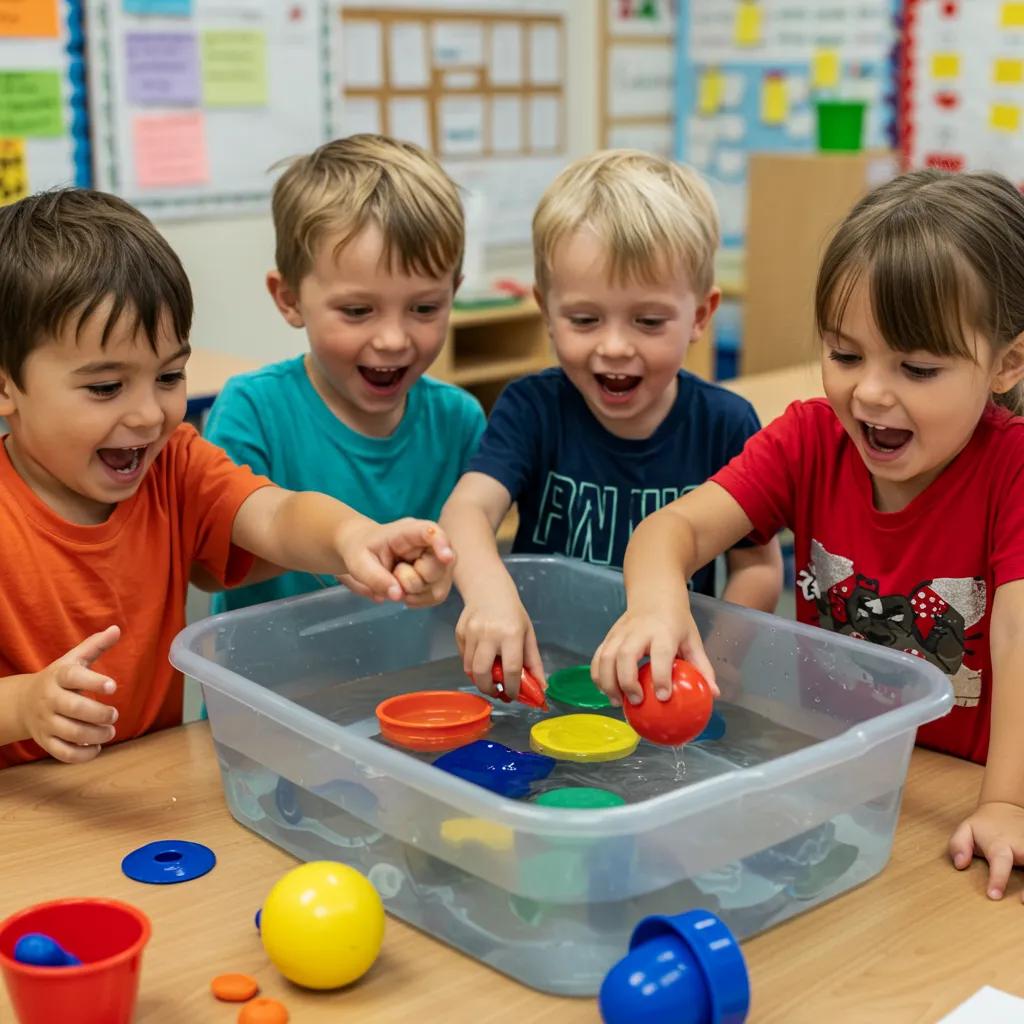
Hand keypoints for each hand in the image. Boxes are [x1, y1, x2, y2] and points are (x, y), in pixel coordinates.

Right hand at [16, 626, 120, 763]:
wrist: (24, 703)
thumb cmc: (59, 679)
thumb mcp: (73, 660)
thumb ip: (95, 646)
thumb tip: (117, 629)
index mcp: (58, 677)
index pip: (73, 677)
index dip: (94, 682)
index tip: (113, 687)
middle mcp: (50, 700)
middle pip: (74, 709)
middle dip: (99, 714)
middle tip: (114, 714)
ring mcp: (46, 722)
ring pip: (70, 733)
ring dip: (95, 735)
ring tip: (110, 731)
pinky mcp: (45, 741)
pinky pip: (62, 753)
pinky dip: (82, 755)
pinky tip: (96, 748)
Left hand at [335, 518, 454, 605]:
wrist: (364, 551)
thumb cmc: (361, 551)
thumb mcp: (358, 563)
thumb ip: (375, 578)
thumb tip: (398, 595)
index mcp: (408, 531)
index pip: (430, 532)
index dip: (441, 543)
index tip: (446, 557)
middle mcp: (429, 544)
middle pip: (437, 568)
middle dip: (412, 580)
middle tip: (393, 573)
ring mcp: (437, 561)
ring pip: (438, 586)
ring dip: (414, 592)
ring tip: (396, 582)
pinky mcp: (438, 578)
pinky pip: (437, 596)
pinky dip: (418, 599)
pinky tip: (404, 592)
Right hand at [455, 581, 544, 696]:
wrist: (488, 589)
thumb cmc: (512, 613)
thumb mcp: (528, 634)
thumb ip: (534, 662)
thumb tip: (541, 688)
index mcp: (511, 633)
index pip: (511, 669)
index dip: (513, 688)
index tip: (513, 695)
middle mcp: (489, 633)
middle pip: (483, 673)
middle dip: (489, 689)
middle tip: (496, 692)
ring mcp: (471, 633)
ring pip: (469, 668)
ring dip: (479, 679)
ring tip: (489, 678)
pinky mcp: (459, 633)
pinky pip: (463, 658)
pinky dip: (472, 665)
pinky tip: (482, 659)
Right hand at [590, 600, 718, 707]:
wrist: (653, 594)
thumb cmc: (675, 621)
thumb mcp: (692, 639)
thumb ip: (702, 667)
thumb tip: (714, 694)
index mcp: (663, 631)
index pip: (660, 653)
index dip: (661, 676)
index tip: (663, 697)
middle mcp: (638, 631)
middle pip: (625, 655)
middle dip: (627, 681)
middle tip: (636, 702)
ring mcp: (620, 633)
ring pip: (606, 657)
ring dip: (608, 682)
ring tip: (618, 702)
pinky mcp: (608, 636)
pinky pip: (597, 657)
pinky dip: (597, 676)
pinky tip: (606, 692)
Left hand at [949, 801, 1023, 899]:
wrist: (1005, 808)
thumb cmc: (983, 826)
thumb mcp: (965, 829)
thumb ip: (958, 846)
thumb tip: (959, 864)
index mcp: (1000, 844)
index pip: (1000, 862)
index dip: (998, 879)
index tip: (993, 896)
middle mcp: (1022, 847)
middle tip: (1022, 901)